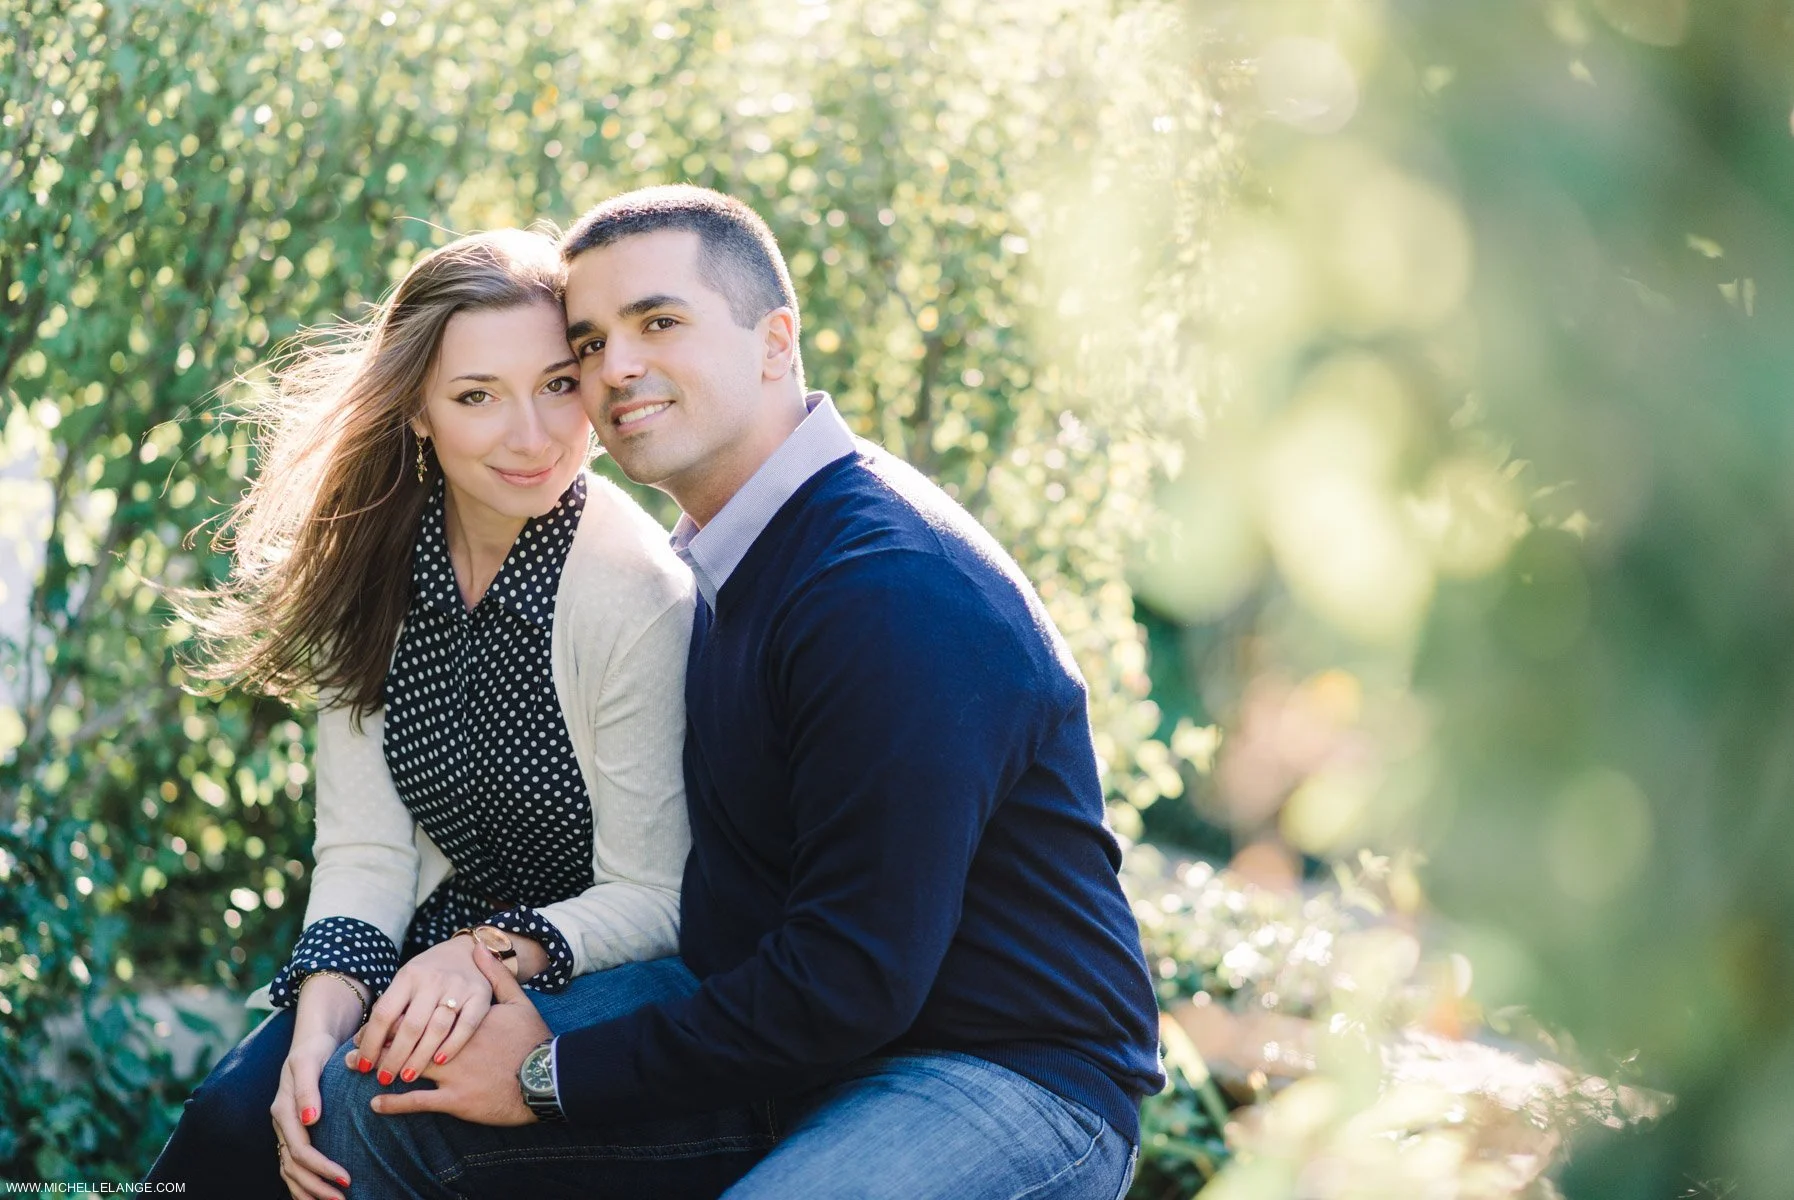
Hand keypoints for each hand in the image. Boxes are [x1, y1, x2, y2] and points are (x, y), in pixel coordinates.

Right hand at [272, 1027, 352, 1199]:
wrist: (312, 1040)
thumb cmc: (315, 1049)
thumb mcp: (309, 1061)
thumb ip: (308, 1089)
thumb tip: (310, 1120)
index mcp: (283, 1110)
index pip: (300, 1149)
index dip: (321, 1167)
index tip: (346, 1178)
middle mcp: (281, 1124)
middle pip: (293, 1166)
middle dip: (317, 1187)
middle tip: (344, 1199)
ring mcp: (285, 1130)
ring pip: (289, 1171)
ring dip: (309, 1191)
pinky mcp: (293, 1132)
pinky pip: (292, 1165)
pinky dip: (303, 1184)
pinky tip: (318, 1196)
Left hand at [351, 943, 549, 1125]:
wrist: (547, 1077)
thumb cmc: (532, 1040)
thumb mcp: (517, 1001)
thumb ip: (495, 974)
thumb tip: (480, 947)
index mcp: (462, 1018)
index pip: (419, 1015)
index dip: (393, 1022)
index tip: (374, 1026)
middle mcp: (451, 1043)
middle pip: (407, 1039)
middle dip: (379, 1045)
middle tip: (355, 1052)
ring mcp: (452, 1072)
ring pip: (408, 1067)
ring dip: (383, 1068)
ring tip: (361, 1071)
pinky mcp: (456, 1099)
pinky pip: (419, 1102)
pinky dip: (395, 1104)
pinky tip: (376, 1103)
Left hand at [353, 934, 491, 1086]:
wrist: (468, 949)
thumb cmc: (429, 973)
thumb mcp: (406, 981)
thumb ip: (388, 1006)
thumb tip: (359, 1041)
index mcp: (409, 975)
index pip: (384, 1013)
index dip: (372, 1042)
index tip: (364, 1065)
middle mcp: (433, 980)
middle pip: (410, 1026)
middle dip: (394, 1057)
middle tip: (384, 1078)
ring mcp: (459, 987)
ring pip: (437, 1029)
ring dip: (420, 1056)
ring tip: (407, 1076)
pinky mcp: (481, 996)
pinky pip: (466, 1026)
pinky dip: (452, 1045)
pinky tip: (439, 1060)